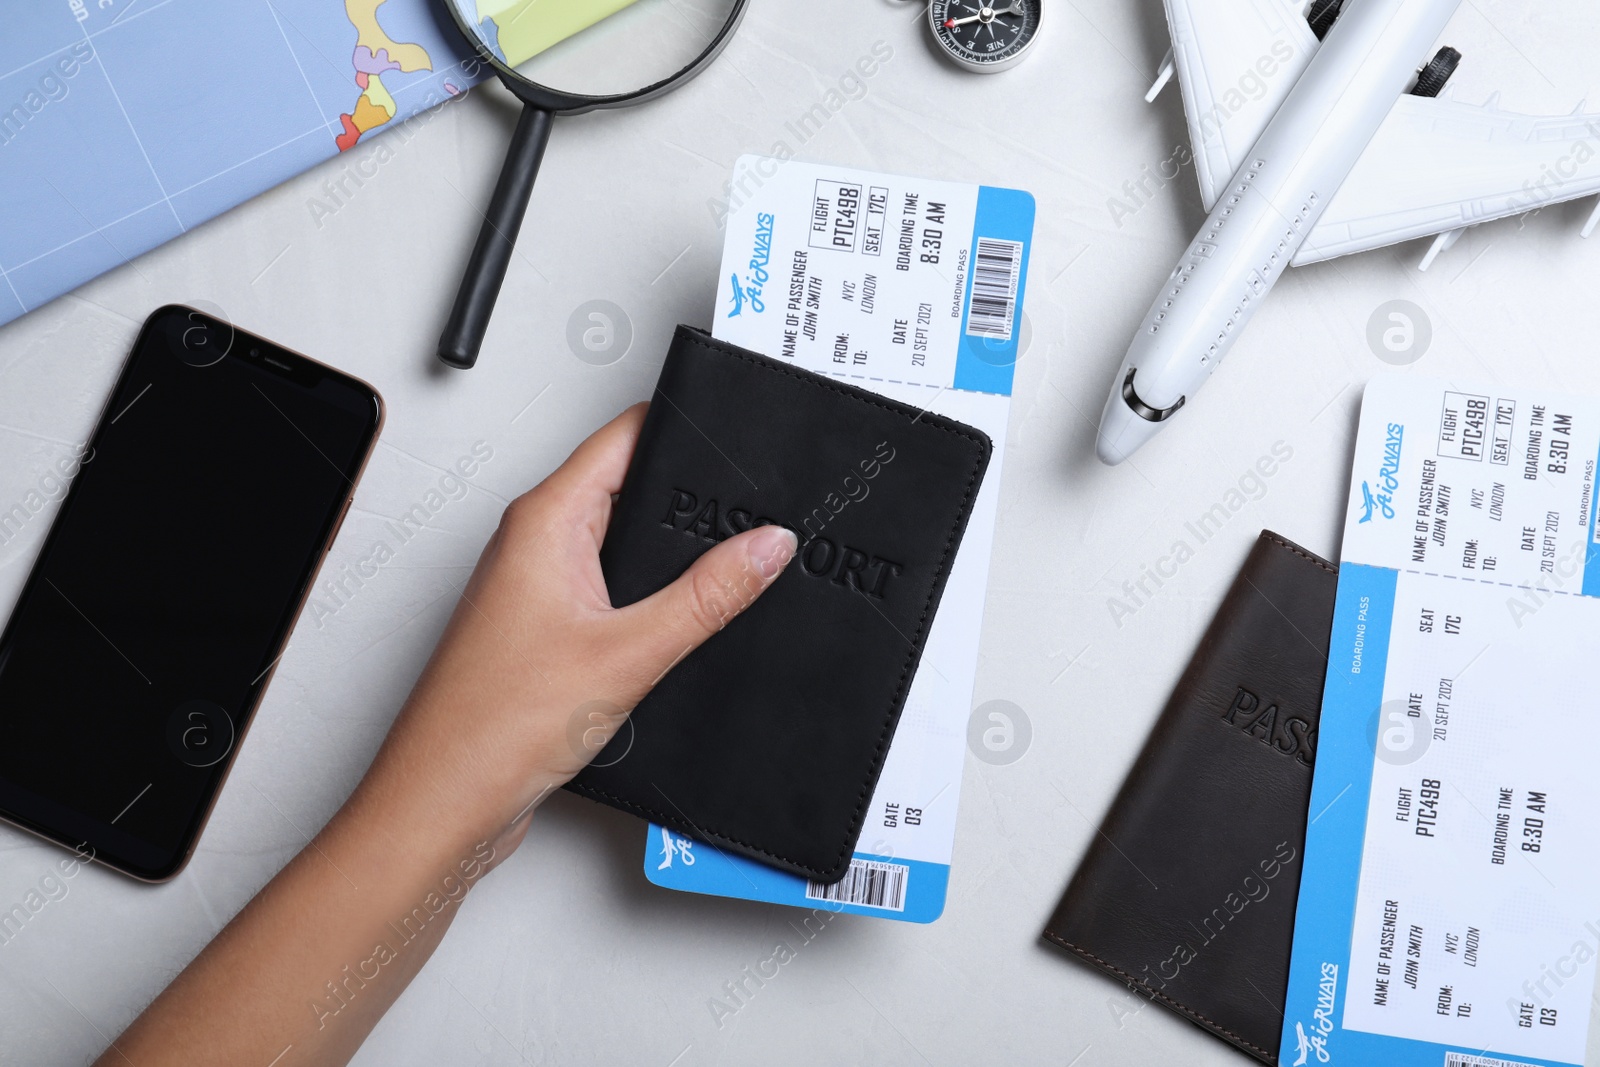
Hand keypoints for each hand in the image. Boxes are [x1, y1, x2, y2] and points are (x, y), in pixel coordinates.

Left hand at [349, 403, 797, 865]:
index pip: (625, 436)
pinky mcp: (544, 630)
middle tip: (748, 513)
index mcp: (544, 520)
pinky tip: (673, 629)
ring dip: (666, 556)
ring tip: (719, 574)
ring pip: (620, 542)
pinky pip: (609, 590)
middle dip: (687, 497)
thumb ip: (708, 596)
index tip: (737, 436)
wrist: (442, 805)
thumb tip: (765, 546)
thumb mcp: (630, 653)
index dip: (684, 428)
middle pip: (627, 485)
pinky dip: (647, 601)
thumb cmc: (493, 728)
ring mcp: (536, 586)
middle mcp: (533, 543)